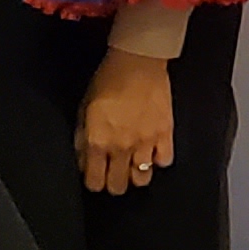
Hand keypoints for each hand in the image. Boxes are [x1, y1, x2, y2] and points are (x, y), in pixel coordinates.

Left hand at [80, 48, 175, 195]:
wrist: (137, 63)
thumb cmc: (107, 81)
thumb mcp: (84, 109)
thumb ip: (83, 137)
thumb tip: (83, 157)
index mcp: (97, 142)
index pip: (94, 182)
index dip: (93, 182)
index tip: (94, 175)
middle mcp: (121, 148)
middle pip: (118, 186)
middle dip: (113, 183)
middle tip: (112, 173)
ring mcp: (146, 143)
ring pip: (142, 179)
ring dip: (135, 175)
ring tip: (133, 165)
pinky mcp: (165, 134)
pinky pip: (164, 161)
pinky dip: (157, 160)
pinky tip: (152, 152)